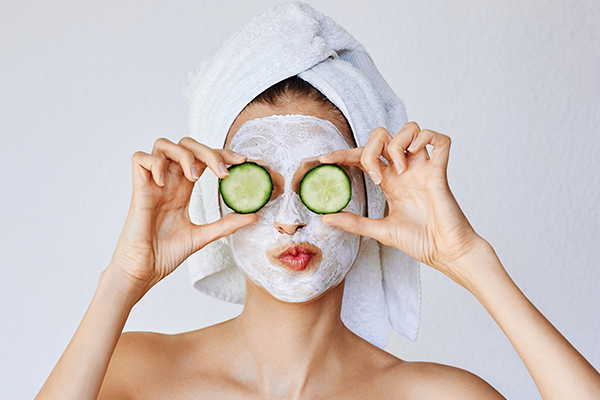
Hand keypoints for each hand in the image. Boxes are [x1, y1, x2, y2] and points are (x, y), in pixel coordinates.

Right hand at [108, 137, 257, 296]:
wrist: (143, 271)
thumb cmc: (164, 254)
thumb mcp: (203, 236)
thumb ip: (226, 224)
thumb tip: (254, 216)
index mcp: (182, 189)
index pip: (202, 158)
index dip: (221, 154)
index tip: (241, 161)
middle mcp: (169, 182)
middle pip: (186, 145)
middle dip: (208, 151)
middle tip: (222, 172)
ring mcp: (153, 184)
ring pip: (163, 145)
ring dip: (184, 154)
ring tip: (194, 176)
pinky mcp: (138, 190)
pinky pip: (140, 159)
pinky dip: (155, 163)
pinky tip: (164, 182)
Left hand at [319, 122, 483, 283]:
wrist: (446, 252)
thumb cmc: (419, 242)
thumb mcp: (380, 231)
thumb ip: (354, 222)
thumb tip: (325, 218)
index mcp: (389, 182)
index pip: (362, 156)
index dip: (343, 154)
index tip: (324, 160)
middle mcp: (404, 170)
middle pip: (383, 135)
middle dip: (371, 148)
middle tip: (376, 175)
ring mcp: (423, 168)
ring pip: (410, 129)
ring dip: (398, 144)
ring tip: (400, 169)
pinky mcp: (440, 171)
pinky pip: (440, 140)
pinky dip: (427, 137)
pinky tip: (417, 153)